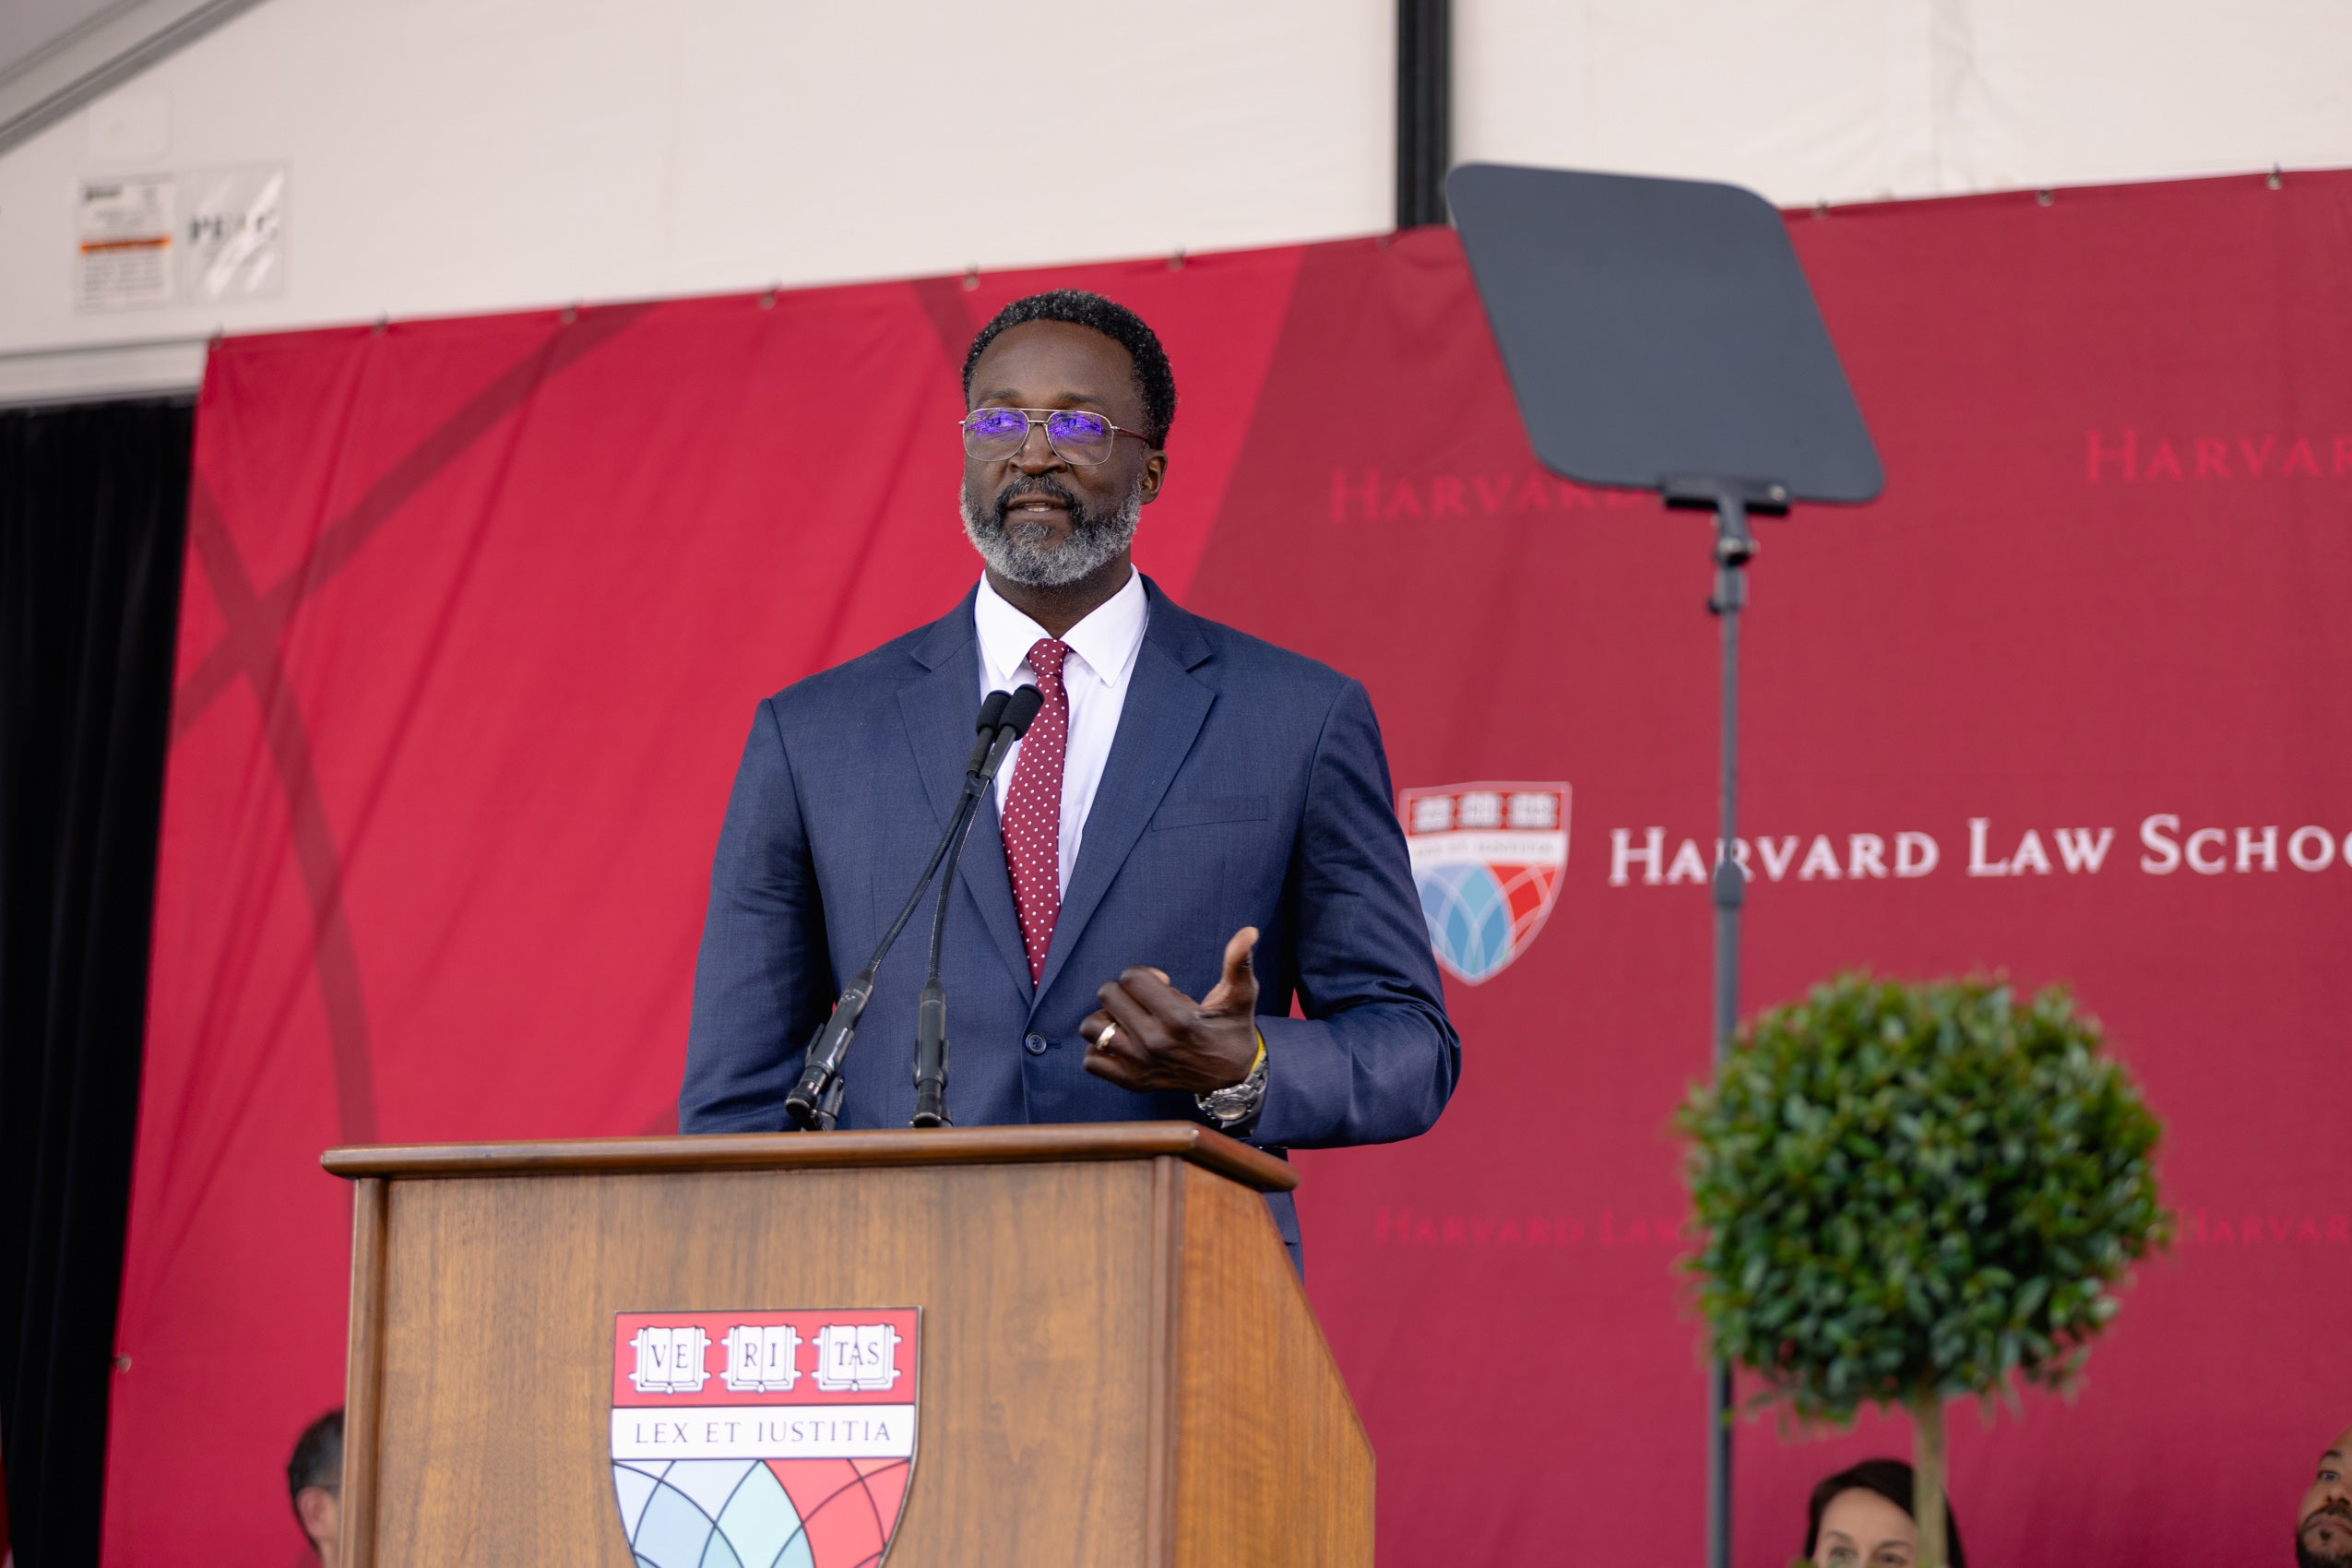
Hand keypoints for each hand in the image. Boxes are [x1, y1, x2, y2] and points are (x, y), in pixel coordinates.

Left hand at [1080, 927, 1260, 1093]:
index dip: (1145, 973)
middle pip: (1108, 995)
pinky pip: (1091, 1061)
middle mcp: (1154, 1043)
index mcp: (1178, 1019)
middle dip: (1125, 989)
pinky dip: (1099, 1049)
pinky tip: (1122, 1040)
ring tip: (1130, 1019)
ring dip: (1108, 1016)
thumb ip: (1239, 963)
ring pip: (1092, 1027)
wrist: (1232, 1077)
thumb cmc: (1233, 1030)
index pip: (1131, 977)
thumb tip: (1249, 931)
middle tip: (1146, 1000)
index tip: (1163, 983)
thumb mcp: (1241, 996)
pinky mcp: (1132, 1082)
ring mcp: (1139, 1065)